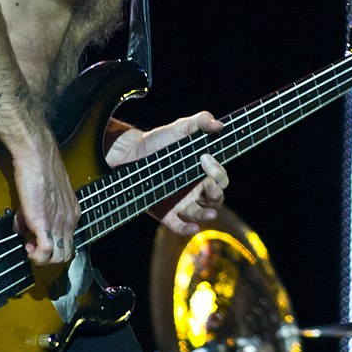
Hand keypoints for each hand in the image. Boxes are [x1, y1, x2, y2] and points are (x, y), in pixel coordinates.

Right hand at [8, 124, 77, 266]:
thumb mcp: (42, 196)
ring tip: (29, 248)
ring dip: (42, 259)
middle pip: (66, 254)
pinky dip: (37, 256)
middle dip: (47, 257)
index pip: (68, 241)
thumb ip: (34, 215)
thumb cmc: (39, 170)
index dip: (51, 246)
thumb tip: (22, 229)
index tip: (35, 240)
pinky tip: (28, 248)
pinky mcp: (45, 223)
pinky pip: (47, 251)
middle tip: (31, 247)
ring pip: (59, 257)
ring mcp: (60, 223)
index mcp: (72, 213)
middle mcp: (70, 220)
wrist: (37, 157)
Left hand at [105, 111, 227, 234]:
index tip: (205, 158)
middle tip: (207, 183)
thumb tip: (219, 125)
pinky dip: (188, 229)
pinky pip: (181, 226)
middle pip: (216, 197)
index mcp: (204, 172)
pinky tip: (193, 228)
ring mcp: (183, 204)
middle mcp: (197, 190)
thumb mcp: (179, 128)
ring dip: (207, 215)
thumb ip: (200, 121)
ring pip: (202, 214)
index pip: (221, 178)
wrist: (130, 154)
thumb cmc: (159, 141)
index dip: (218, 171)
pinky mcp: (168, 215)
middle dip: (216, 192)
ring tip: (209, 214)